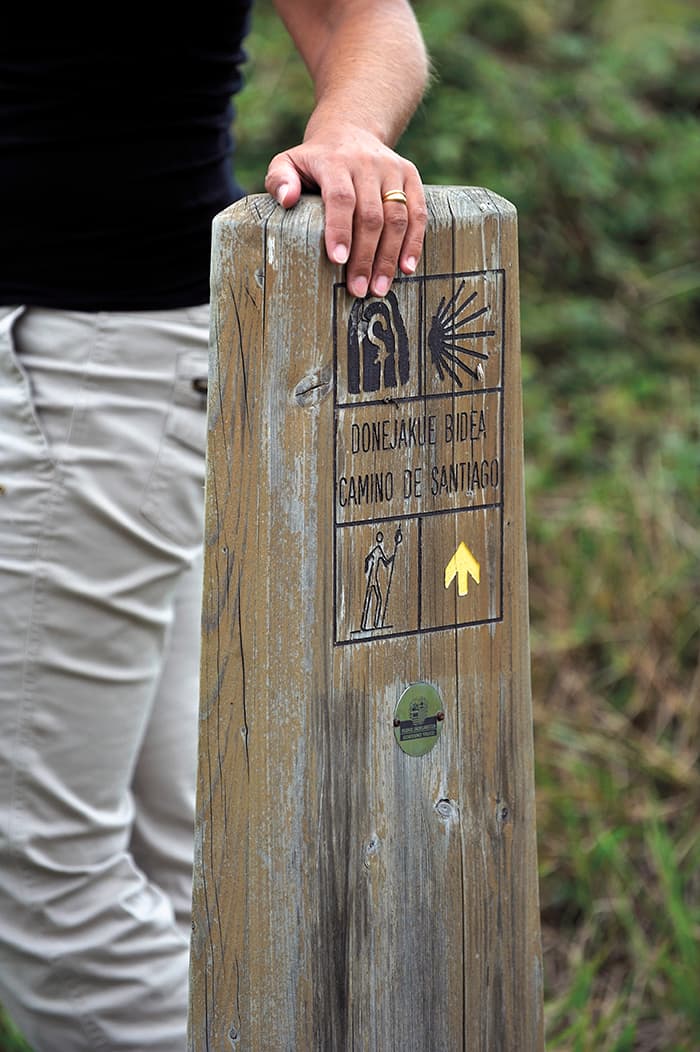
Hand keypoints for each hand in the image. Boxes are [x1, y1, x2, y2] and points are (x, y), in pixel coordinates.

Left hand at [265, 122, 426, 298]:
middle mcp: (367, 163)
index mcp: (335, 161)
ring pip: (397, 217)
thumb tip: (287, 199)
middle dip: (365, 256)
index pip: (341, 198)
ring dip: (389, 256)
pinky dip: (414, 243)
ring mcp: (392, 169)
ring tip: (379, 287)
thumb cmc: (314, 161)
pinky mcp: (410, 176)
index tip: (338, 260)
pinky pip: (418, 213)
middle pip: (371, 215)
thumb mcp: (287, 162)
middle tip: (358, 289)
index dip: (340, 230)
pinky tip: (406, 268)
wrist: (349, 131)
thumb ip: (279, 179)